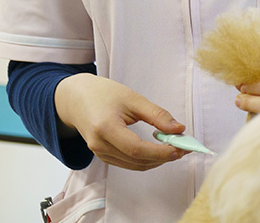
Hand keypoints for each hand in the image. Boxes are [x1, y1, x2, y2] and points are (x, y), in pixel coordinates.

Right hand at [55, 73, 187, 170]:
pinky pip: (127, 163)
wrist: (76, 99)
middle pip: (137, 160)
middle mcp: (99, 145)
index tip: (180, 148)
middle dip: (163, 157)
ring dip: (156, 160)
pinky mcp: (102, 155)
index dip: (160, 152)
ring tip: (174, 147)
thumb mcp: (133, 98)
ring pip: (134, 165)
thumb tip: (179, 129)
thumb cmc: (103, 94)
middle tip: (183, 147)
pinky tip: (157, 149)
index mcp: (105, 128)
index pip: (137, 149)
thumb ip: (157, 115)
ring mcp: (99, 153)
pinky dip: (145, 159)